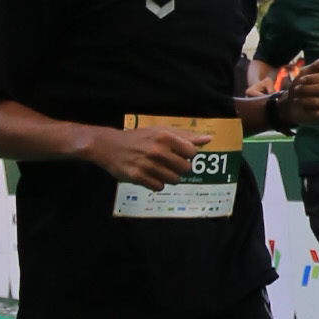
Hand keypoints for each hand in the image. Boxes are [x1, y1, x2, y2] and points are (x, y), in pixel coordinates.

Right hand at [87, 124, 205, 190]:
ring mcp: (147, 165)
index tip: (179, 153)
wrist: (109, 146)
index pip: (192, 152)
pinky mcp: (138, 177)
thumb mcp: (161, 131)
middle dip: (180, 167)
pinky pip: (160, 186)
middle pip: (186, 168)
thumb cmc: (139, 138)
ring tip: (160, 169)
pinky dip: (157, 183)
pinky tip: (150, 175)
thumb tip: (208, 140)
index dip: (188, 154)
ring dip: (170, 176)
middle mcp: (157, 151)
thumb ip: (185, 136)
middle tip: (169, 163)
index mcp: (164, 137)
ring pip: (174, 179)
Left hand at [282, 59, 318, 125]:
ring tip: (297, 100)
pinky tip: (305, 109)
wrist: (293, 104)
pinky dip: (311, 111)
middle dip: (307, 89)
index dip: (314, 77)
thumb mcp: (305, 73)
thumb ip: (317, 65)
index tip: (301, 80)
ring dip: (306, 100)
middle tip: (297, 90)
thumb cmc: (301, 86)